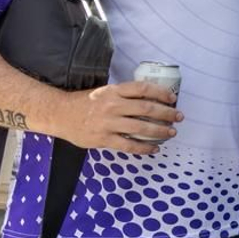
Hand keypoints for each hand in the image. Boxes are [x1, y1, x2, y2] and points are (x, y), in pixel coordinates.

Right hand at [59, 81, 183, 154]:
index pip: (143, 89)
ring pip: (141, 127)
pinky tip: (154, 149)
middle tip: (179, 117)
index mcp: (114, 91)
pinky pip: (129, 145)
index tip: (173, 98)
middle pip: (147, 108)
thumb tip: (150, 98)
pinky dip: (144, 148)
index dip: (161, 92)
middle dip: (167, 113)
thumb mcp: (104, 92)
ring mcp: (108, 123)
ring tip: (171, 133)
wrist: (59, 114)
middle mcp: (113, 105)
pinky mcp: (103, 139)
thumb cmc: (84, 103)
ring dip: (160, 131)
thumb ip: (123, 95)